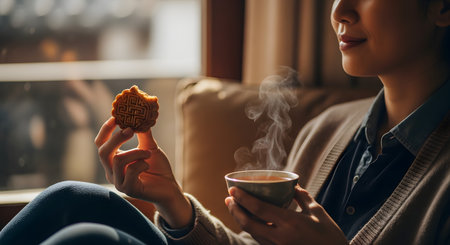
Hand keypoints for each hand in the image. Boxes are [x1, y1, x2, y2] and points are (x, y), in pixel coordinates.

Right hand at [95, 117, 192, 227]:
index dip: (105, 130)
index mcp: (114, 160)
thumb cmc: (158, 167)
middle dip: (116, 138)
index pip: (100, 144)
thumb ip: (142, 133)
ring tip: (148, 153)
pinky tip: (148, 165)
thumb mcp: (149, 146)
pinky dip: (142, 163)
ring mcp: (119, 182)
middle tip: (131, 129)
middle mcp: (112, 172)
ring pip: (117, 160)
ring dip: (135, 152)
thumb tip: (140, 114)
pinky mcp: (128, 190)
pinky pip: (130, 171)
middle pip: (103, 152)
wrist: (170, 186)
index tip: (116, 117)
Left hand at [225, 185, 347, 244]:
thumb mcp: (318, 213)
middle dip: (235, 210)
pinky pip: (260, 240)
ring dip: (241, 220)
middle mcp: (280, 238)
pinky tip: (250, 221)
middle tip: (229, 198)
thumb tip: (293, 186)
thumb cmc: (331, 237)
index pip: (259, 209)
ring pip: (252, 233)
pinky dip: (252, 229)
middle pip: (248, 223)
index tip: (232, 190)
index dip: (243, 199)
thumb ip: (303, 198)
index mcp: (291, 223)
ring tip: (235, 207)